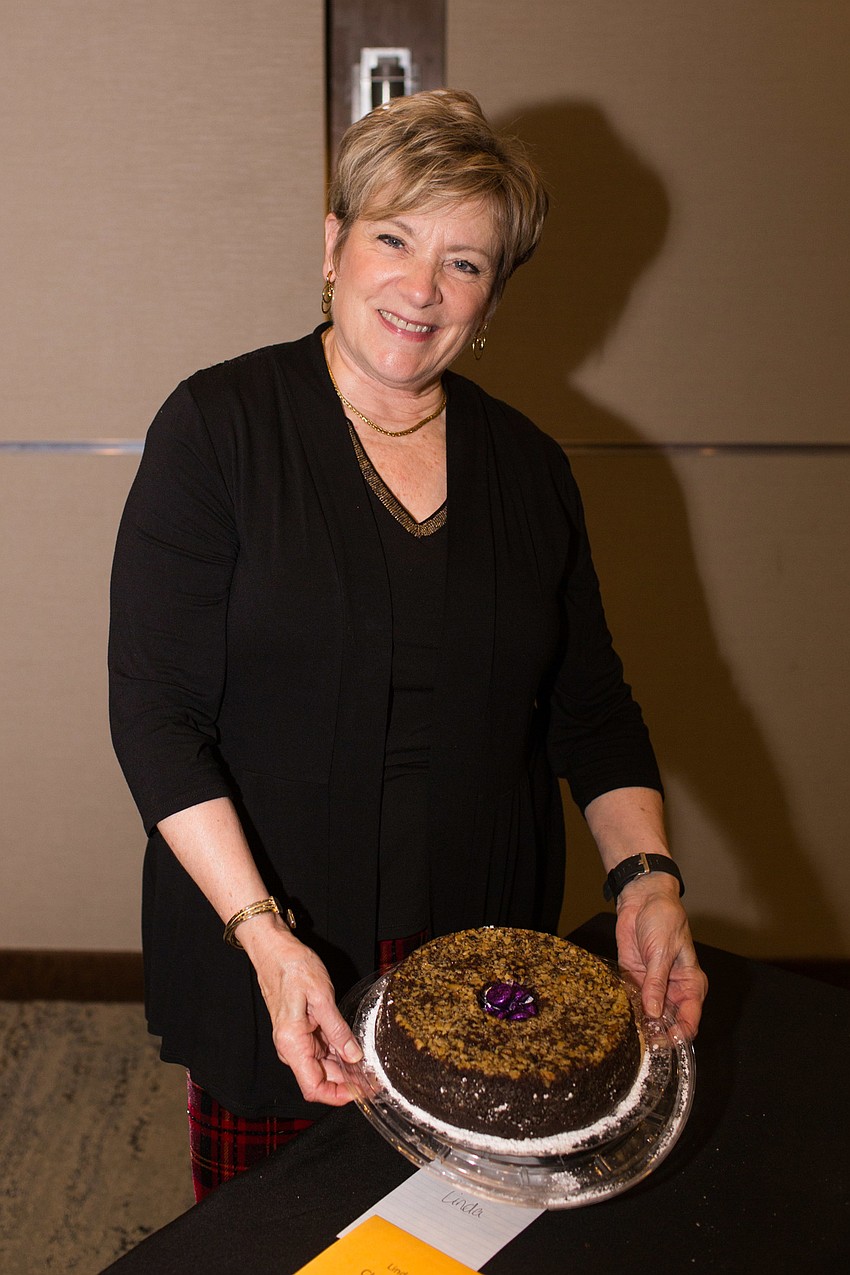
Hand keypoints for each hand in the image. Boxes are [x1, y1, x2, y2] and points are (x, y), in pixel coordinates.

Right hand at [239, 916, 362, 1104]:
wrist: (274, 950)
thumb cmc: (292, 967)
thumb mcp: (321, 996)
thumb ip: (337, 1030)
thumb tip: (354, 1056)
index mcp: (292, 1043)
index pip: (313, 1087)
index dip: (338, 1096)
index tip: (362, 1092)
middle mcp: (290, 1047)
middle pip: (320, 1079)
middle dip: (348, 1083)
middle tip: (375, 1080)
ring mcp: (295, 1041)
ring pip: (322, 1067)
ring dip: (345, 1071)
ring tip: (370, 1069)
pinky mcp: (300, 1032)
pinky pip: (320, 1052)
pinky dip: (338, 1055)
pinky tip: (355, 1052)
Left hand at [613, 875, 707, 1038]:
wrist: (642, 899)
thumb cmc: (663, 919)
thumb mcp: (661, 952)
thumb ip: (656, 983)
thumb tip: (653, 1013)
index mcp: (690, 983)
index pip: (690, 1018)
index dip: (680, 1034)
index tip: (666, 1042)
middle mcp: (673, 989)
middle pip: (669, 1022)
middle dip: (658, 1033)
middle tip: (644, 1041)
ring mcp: (654, 985)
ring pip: (651, 1015)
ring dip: (642, 1023)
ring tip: (632, 1033)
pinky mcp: (636, 978)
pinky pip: (634, 1000)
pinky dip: (629, 1009)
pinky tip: (622, 1017)